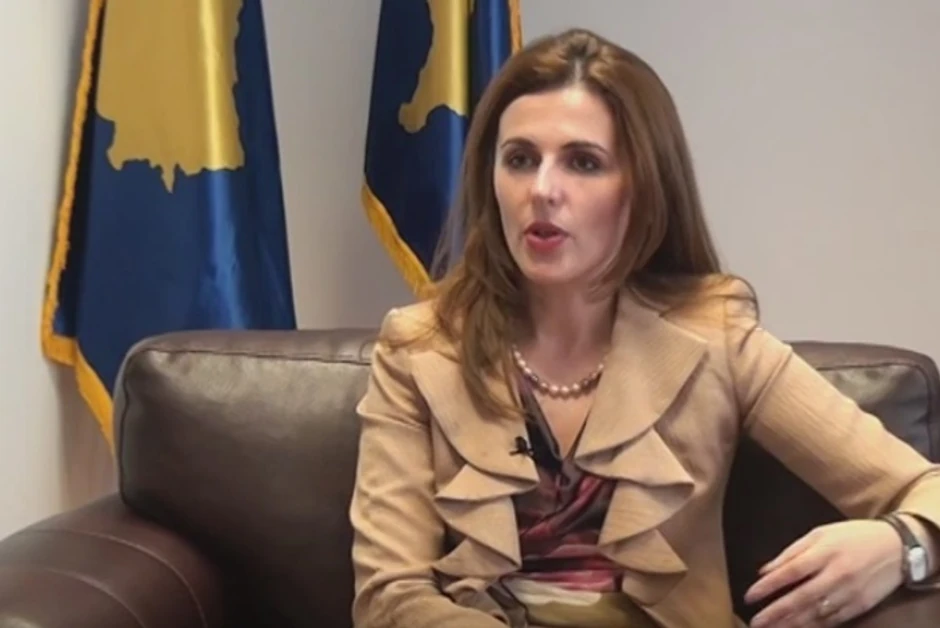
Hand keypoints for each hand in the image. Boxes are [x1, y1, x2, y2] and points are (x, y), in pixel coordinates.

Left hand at [744, 520, 902, 626]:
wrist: (898, 547)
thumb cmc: (853, 536)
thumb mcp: (820, 534)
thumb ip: (791, 552)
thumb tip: (765, 570)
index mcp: (825, 552)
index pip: (790, 572)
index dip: (768, 586)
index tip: (749, 597)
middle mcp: (837, 575)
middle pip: (800, 598)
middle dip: (775, 612)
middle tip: (755, 622)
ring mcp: (850, 593)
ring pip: (816, 614)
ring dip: (792, 623)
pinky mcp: (861, 606)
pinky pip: (833, 620)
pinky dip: (814, 625)